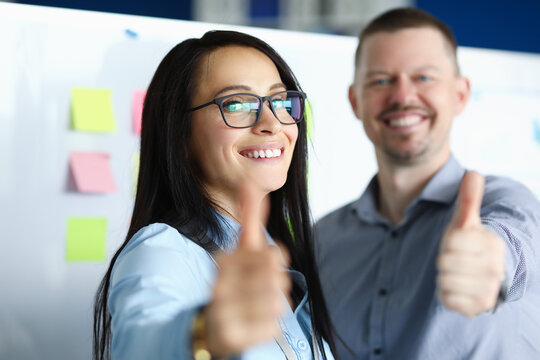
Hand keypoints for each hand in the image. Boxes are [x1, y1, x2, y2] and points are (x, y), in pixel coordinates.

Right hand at [204, 183, 290, 355]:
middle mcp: (219, 286)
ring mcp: (224, 313)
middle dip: (274, 283)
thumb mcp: (238, 250)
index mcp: (223, 262)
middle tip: (258, 288)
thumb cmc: (231, 283)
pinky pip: (273, 328)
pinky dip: (269, 327)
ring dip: (272, 306)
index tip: (261, 265)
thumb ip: (249, 220)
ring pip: (278, 303)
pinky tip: (253, 323)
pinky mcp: (233, 338)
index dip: (272, 261)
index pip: (272, 254)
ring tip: (255, 306)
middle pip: (278, 278)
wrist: (207, 327)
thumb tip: (249, 183)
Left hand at [437, 171, 505, 316]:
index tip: (458, 244)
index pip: (452, 240)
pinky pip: (446, 298)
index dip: (449, 241)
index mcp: (493, 245)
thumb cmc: (469, 244)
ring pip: (444, 279)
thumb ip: (469, 200)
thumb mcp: (467, 222)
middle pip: (446, 261)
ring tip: (456, 273)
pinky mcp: (477, 307)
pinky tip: (457, 288)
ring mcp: (488, 290)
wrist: (481, 276)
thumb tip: (473, 173)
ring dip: (444, 276)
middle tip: (456, 260)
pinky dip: (446, 293)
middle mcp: (495, 269)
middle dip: (445, 259)